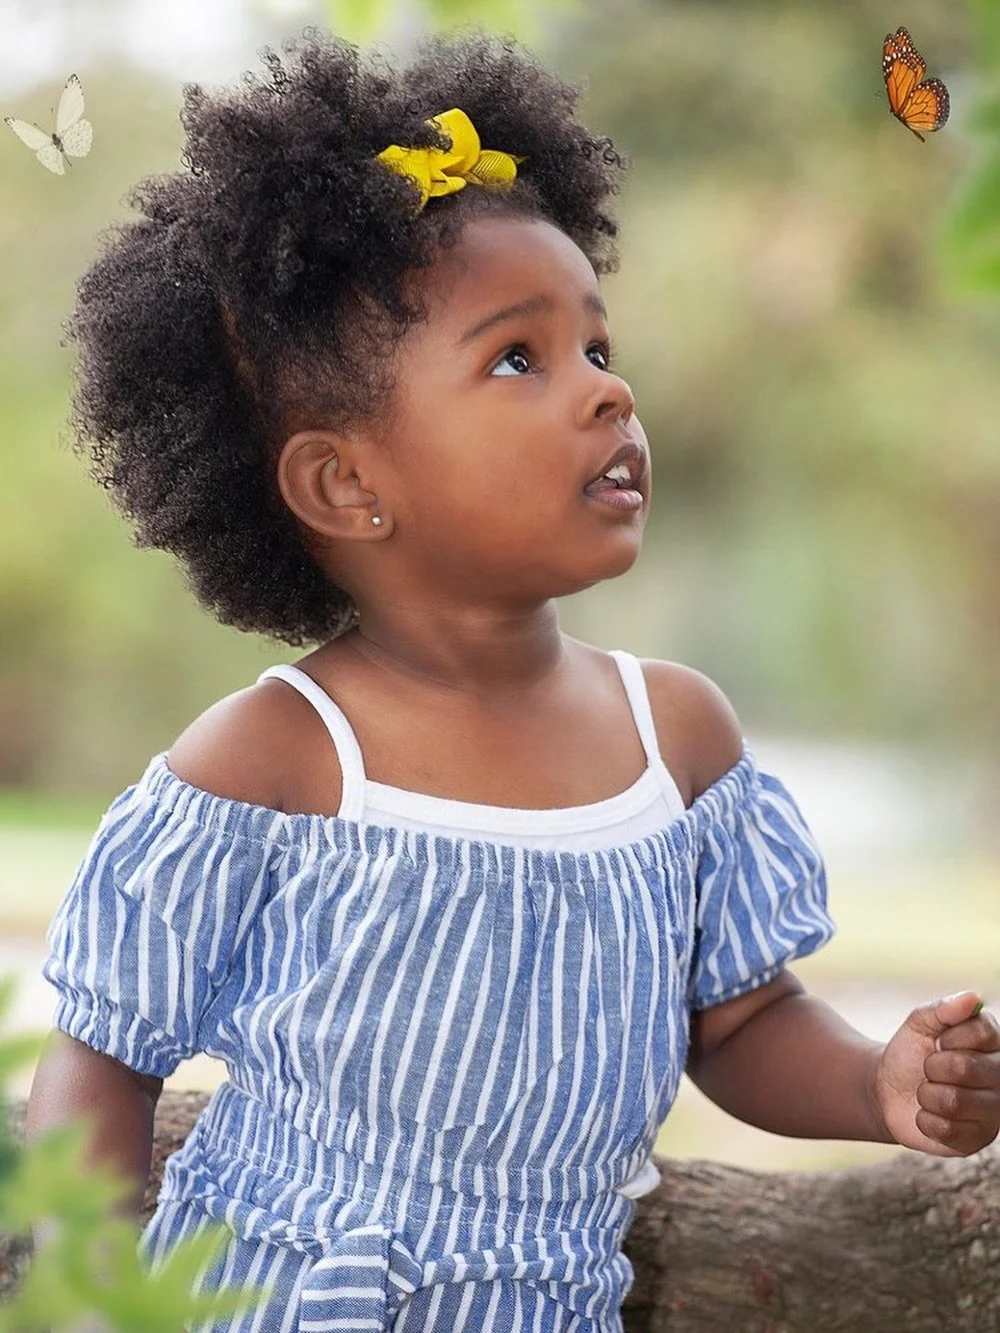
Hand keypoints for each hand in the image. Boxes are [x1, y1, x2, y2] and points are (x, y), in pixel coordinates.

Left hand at [872, 990, 999, 1155]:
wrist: (888, 1091)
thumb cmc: (910, 1053)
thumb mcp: (919, 1024)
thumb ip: (943, 1009)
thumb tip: (972, 998)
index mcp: (992, 1044)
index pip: (983, 1032)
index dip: (950, 1036)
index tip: (937, 1042)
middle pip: (967, 1067)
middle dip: (932, 1066)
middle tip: (928, 1068)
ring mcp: (992, 1112)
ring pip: (955, 1101)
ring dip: (926, 1094)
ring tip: (927, 1092)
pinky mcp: (977, 1140)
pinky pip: (947, 1129)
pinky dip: (925, 1119)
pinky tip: (927, 1114)